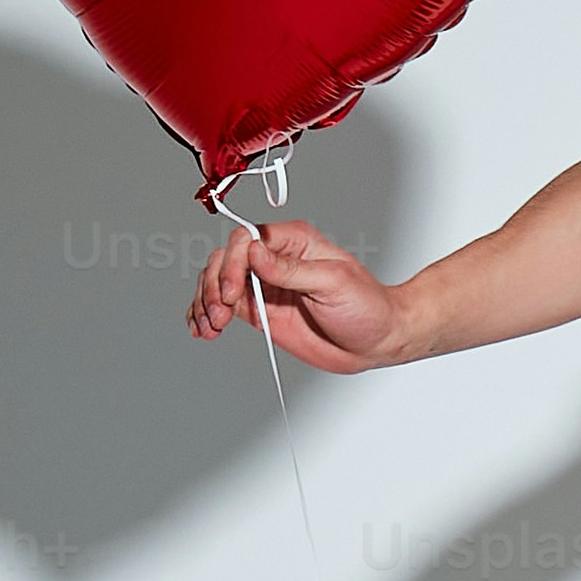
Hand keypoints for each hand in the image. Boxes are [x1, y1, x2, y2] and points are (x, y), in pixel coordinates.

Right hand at [191, 215, 408, 373]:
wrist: (378, 341)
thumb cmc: (368, 307)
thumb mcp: (333, 283)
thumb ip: (291, 269)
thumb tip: (254, 253)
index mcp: (294, 242)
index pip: (247, 240)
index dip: (233, 265)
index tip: (235, 293)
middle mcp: (274, 260)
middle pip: (225, 260)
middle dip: (215, 286)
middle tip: (219, 314)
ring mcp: (265, 285)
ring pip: (217, 283)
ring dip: (205, 302)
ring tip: (209, 327)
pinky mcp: (260, 310)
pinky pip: (224, 307)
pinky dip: (206, 316)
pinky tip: (202, 328)